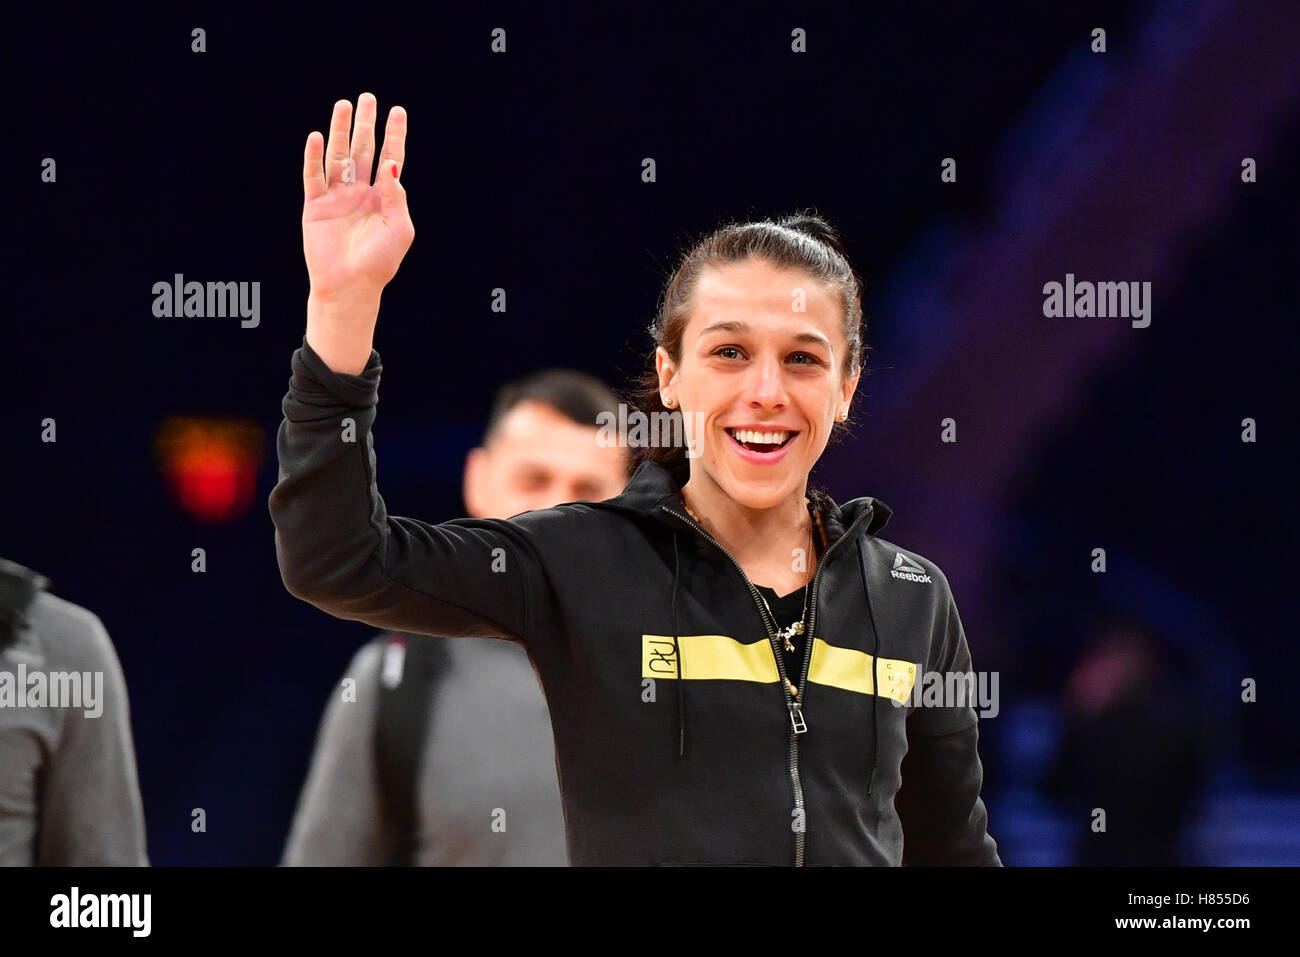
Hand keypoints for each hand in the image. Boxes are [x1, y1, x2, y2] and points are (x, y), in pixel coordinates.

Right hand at [302, 94, 414, 300]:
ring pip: (338, 156)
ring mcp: (337, 197)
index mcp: (384, 197)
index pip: (390, 158)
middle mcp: (360, 193)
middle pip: (363, 150)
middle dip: (365, 124)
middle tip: (367, 98)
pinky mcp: (316, 206)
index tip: (397, 111)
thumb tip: (392, 162)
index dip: (394, 135)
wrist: (350, 286)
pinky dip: (313, 157)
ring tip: (342, 105)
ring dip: (340, 131)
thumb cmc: (379, 262)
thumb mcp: (399, 228)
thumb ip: (396, 195)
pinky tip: (315, 137)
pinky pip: (314, 176)